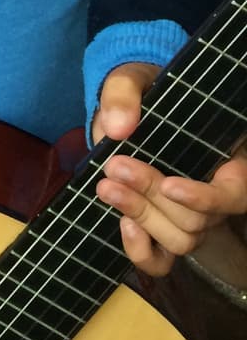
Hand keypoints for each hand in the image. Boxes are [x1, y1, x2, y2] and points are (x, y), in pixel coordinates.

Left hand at [93, 61, 246, 274]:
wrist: (121, 111)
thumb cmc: (140, 93)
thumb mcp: (130, 80)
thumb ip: (123, 94)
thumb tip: (118, 128)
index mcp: (225, 158)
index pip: (233, 195)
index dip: (204, 198)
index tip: (169, 186)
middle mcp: (214, 193)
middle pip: (198, 220)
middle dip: (152, 196)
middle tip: (114, 168)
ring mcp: (188, 216)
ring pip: (181, 240)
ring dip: (141, 216)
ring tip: (106, 187)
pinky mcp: (161, 228)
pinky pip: (162, 260)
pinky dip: (142, 251)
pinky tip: (122, 224)